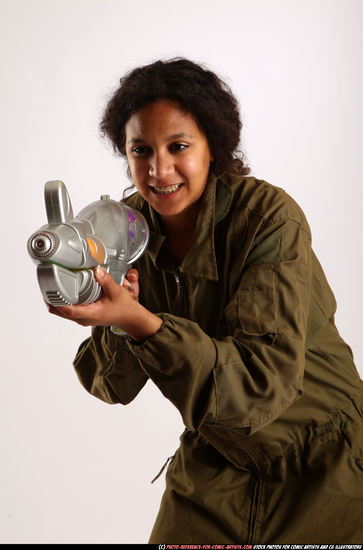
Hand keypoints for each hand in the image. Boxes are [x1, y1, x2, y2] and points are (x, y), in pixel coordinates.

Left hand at [46, 266, 160, 340]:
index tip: (48, 291)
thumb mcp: (117, 292)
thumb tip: (97, 270)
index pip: (68, 310)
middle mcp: (84, 318)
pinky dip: (63, 304)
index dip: (56, 301)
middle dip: (51, 300)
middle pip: (60, 312)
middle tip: (46, 286)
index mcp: (91, 314)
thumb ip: (106, 280)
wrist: (130, 318)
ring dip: (56, 302)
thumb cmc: (124, 308)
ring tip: (52, 287)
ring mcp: (84, 319)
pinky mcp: (85, 316)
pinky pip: (69, 311)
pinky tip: (63, 293)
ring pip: (63, 313)